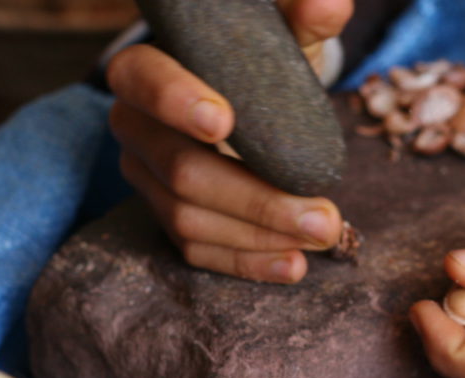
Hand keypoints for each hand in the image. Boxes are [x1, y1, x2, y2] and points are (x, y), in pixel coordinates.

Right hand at [107, 0, 352, 282]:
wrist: (246, 102)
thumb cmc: (256, 64)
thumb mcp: (279, 37)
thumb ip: (299, 17)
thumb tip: (329, 4)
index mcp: (144, 71)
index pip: (143, 80)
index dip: (176, 101)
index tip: (225, 121)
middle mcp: (135, 128)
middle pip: (181, 170)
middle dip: (255, 198)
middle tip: (322, 215)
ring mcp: (146, 180)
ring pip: (189, 218)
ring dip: (261, 234)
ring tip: (323, 237)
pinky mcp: (167, 219)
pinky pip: (196, 249)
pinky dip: (247, 261)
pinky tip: (293, 264)